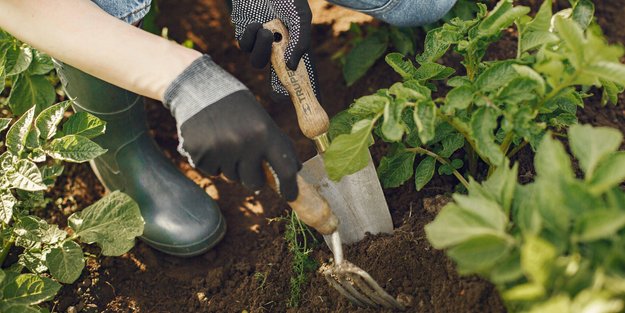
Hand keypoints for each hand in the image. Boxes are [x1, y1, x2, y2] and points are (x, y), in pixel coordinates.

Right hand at [164, 55, 300, 200]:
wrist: (198, 89)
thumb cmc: (237, 107)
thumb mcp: (262, 120)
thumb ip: (278, 144)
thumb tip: (295, 170)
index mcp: (265, 133)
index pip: (285, 170)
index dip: (290, 188)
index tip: (290, 196)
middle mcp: (244, 144)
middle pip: (255, 183)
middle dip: (253, 178)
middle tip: (247, 161)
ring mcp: (221, 151)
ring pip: (232, 178)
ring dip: (231, 166)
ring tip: (225, 141)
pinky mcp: (200, 155)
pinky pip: (212, 172)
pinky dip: (213, 162)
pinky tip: (210, 141)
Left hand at [231, 0, 319, 100]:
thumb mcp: (301, 16)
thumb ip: (301, 40)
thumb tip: (292, 66)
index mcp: (298, 46)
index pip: (305, 74)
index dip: (308, 91)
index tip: (311, 106)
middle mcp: (280, 49)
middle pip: (279, 79)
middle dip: (278, 91)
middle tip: (280, 96)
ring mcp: (262, 44)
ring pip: (258, 63)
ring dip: (262, 50)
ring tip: (267, 31)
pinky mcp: (246, 36)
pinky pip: (246, 47)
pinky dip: (251, 37)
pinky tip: (256, 24)